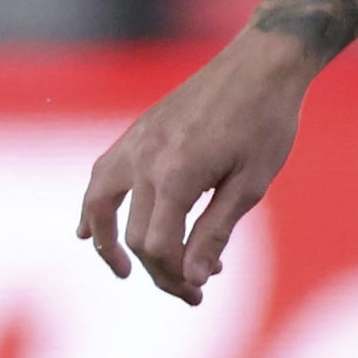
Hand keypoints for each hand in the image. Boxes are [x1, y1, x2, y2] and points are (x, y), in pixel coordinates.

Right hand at [78, 31, 311, 304]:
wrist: (261, 64)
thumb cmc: (267, 123)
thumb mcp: (251, 184)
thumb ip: (215, 231)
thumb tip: (190, 277)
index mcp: (176, 177)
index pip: (159, 246)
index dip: (175, 277)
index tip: (198, 293)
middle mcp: (145, 160)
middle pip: (137, 234)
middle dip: (161, 269)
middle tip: (192, 290)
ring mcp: (135, 143)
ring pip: (100, 204)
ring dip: (108, 243)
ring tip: (123, 271)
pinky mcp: (137, 132)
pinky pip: (102, 175)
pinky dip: (95, 205)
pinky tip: (90, 228)